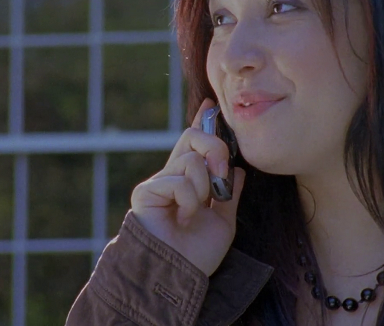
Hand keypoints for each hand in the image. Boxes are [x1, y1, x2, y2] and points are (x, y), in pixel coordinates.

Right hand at [130, 98, 246, 276]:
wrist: (179, 277)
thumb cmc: (199, 254)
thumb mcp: (225, 220)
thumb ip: (229, 194)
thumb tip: (238, 169)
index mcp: (190, 181)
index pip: (195, 144)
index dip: (203, 122)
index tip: (212, 106)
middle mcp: (172, 177)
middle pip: (193, 137)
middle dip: (215, 149)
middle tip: (221, 180)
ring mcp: (158, 183)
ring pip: (190, 159)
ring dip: (204, 187)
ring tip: (196, 212)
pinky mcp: (146, 193)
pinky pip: (179, 181)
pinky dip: (190, 201)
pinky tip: (184, 219)